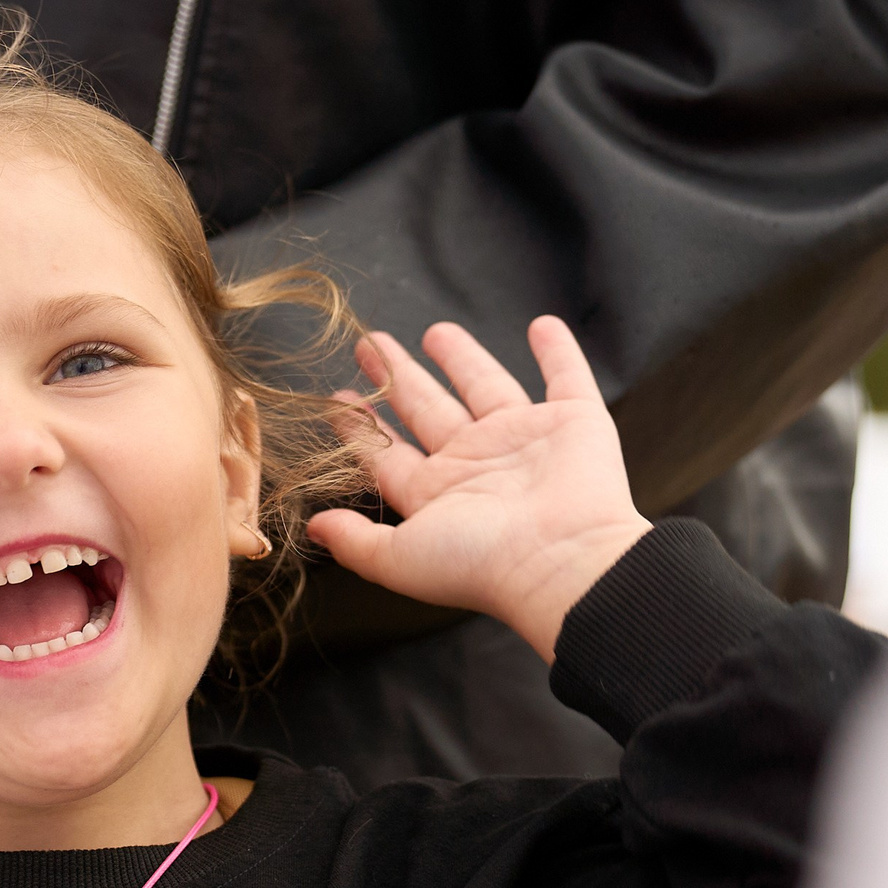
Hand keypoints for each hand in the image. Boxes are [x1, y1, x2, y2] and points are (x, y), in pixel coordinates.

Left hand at [308, 317, 650, 661]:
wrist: (562, 559)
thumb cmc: (481, 563)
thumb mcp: (400, 558)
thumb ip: (356, 541)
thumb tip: (312, 527)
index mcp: (438, 493)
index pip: (388, 454)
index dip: (360, 429)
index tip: (338, 401)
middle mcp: (478, 463)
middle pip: (427, 409)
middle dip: (397, 378)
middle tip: (369, 345)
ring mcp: (526, 440)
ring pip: (485, 385)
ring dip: (461, 358)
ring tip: (433, 331)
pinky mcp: (575, 421)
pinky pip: (567, 375)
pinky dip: (558, 351)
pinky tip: (543, 325)